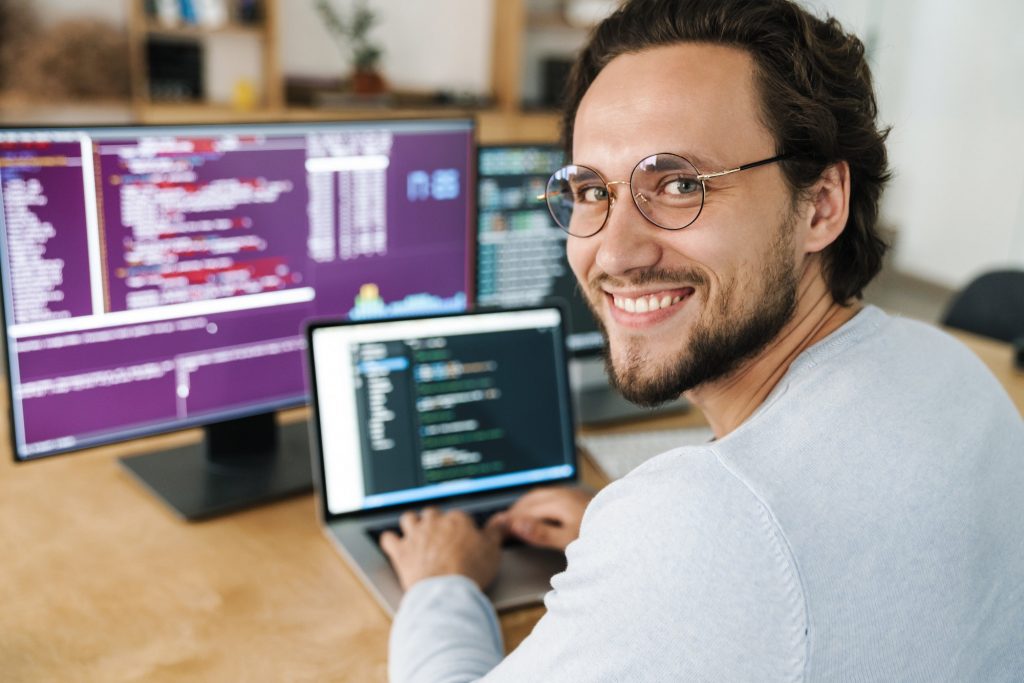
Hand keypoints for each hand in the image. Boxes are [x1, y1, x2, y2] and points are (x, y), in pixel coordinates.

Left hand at [379, 507, 505, 590]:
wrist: (446, 590)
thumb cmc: (470, 571)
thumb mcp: (493, 550)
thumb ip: (496, 532)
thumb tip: (502, 520)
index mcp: (457, 520)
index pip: (458, 516)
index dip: (460, 526)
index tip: (462, 536)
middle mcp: (434, 523)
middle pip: (432, 513)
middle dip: (434, 520)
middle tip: (439, 532)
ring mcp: (415, 535)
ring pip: (408, 518)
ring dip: (411, 523)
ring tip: (415, 530)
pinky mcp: (400, 551)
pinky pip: (388, 538)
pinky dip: (390, 540)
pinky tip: (392, 542)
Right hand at [491, 486, 593, 551]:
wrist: (628, 525)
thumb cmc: (599, 535)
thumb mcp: (568, 539)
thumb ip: (540, 533)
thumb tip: (516, 524)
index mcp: (557, 502)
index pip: (524, 510)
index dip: (509, 519)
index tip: (496, 527)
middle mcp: (563, 493)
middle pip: (530, 500)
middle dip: (514, 511)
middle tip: (501, 524)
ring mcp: (571, 493)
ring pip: (539, 495)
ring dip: (525, 505)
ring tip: (515, 518)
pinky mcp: (577, 496)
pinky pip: (549, 495)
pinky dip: (537, 503)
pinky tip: (539, 512)